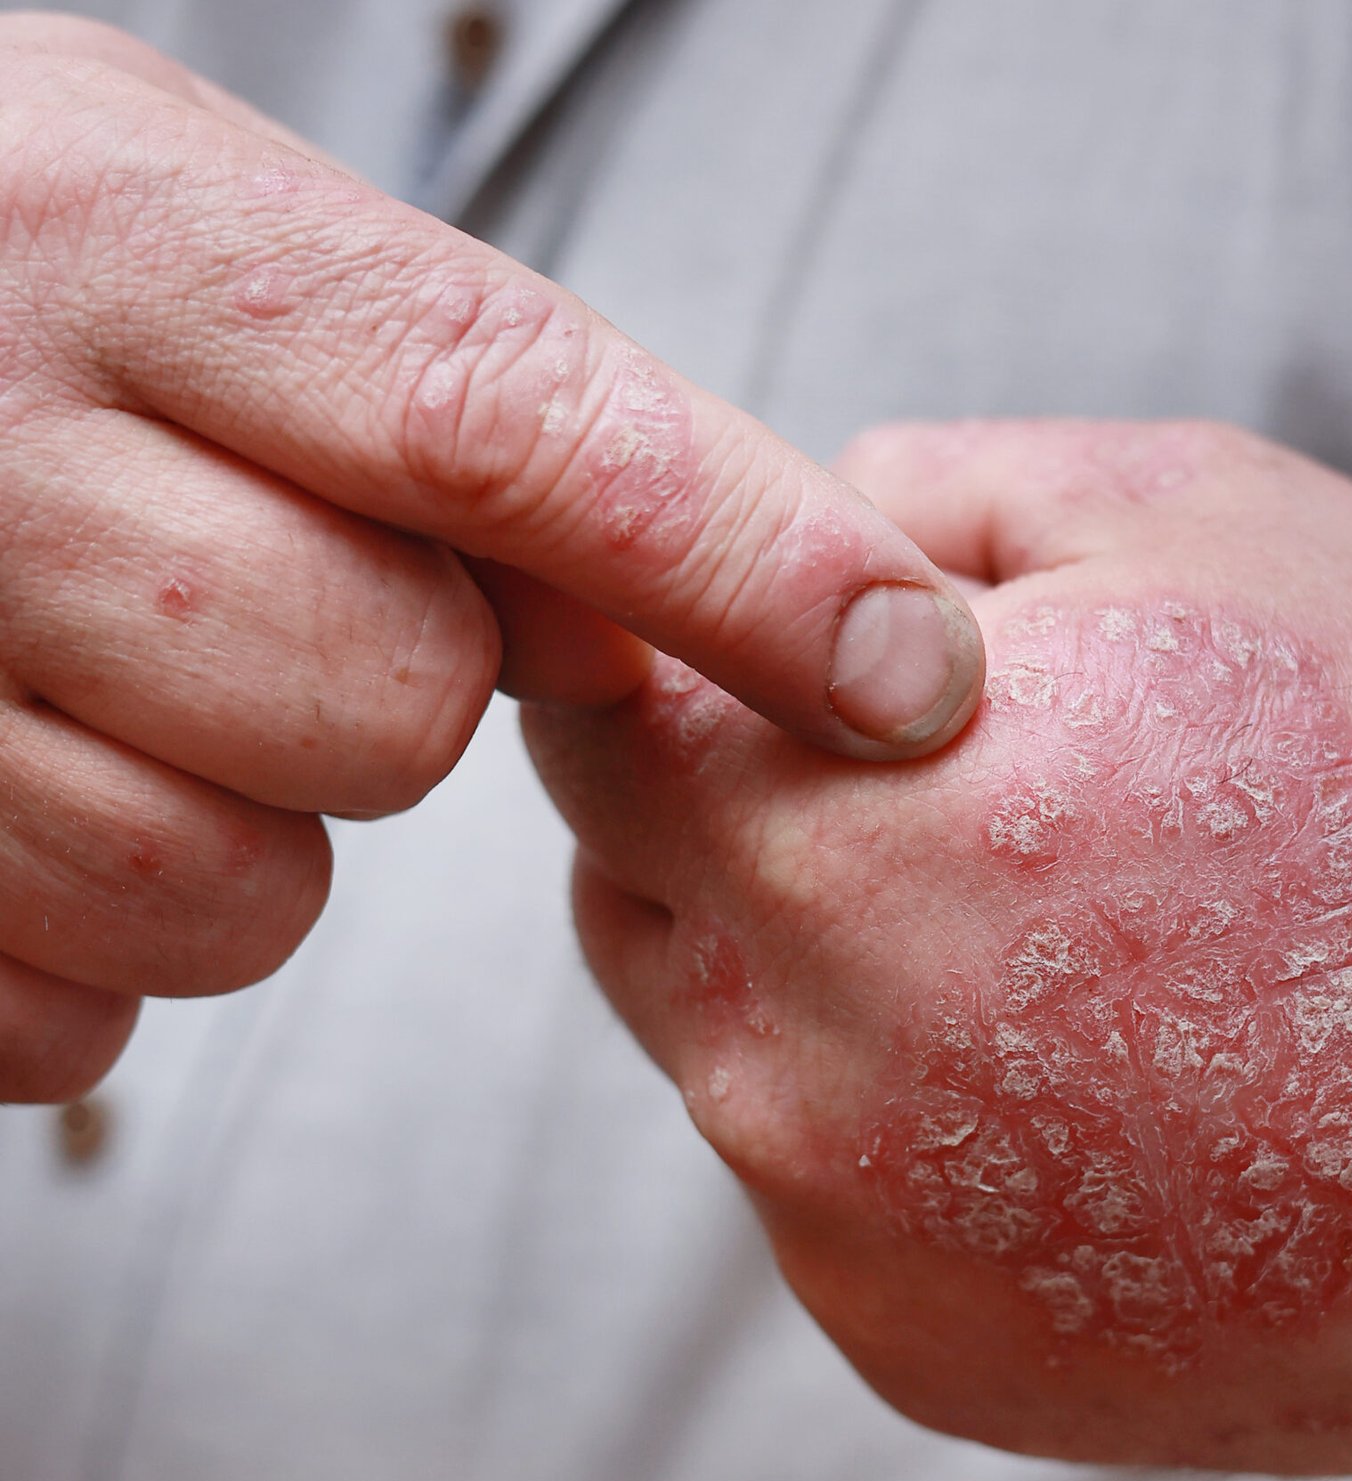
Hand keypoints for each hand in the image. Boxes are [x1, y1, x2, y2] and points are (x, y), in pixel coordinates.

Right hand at [0, 15, 980, 1101]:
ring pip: (243, 897)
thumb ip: (441, 396)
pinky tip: (17, 804)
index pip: (498, 422)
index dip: (739, 560)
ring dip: (243, 833)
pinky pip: (85, 1022)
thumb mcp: (195, 240)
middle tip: (269, 600)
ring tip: (121, 701)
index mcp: (110, 235)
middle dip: (392, 690)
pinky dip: (92, 949)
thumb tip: (677, 618)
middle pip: (391, 705)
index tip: (910, 676)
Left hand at [526, 417, 1351, 1475]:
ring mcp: (853, 1247)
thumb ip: (916, 501)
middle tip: (925, 816)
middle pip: (636, 914)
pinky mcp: (920, 1361)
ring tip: (1056, 969)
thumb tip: (767, 554)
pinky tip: (1091, 1109)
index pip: (597, 745)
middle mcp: (798, 1077)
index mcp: (830, 849)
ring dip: (828, 999)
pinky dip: (909, 1149)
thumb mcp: (1197, 522)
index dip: (669, 690)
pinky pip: (835, 1211)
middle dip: (732, 842)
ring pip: (737, 1069)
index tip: (753, 687)